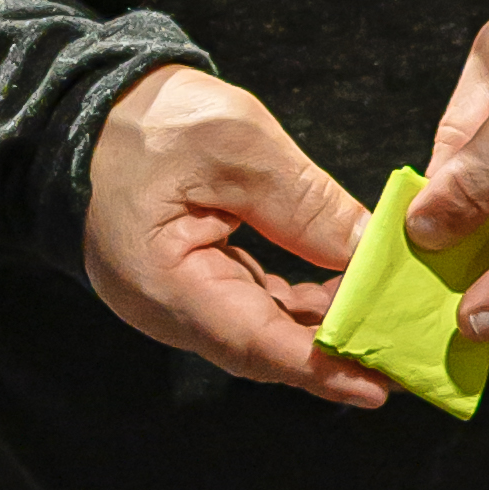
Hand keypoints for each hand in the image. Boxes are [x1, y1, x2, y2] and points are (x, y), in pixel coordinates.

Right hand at [83, 64, 388, 407]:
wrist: (83, 105)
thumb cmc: (147, 120)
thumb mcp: (235, 145)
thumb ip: (305, 204)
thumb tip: (372, 253)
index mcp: (166, 284)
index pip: (255, 343)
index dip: (319, 368)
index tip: (378, 384)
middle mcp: (169, 308)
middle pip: (264, 347)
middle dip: (335, 354)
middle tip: (405, 356)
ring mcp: (179, 297)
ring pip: (264, 328)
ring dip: (325, 328)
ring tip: (391, 323)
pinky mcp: (193, 277)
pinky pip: (254, 302)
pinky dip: (302, 302)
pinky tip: (350, 292)